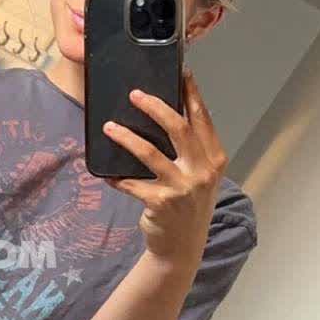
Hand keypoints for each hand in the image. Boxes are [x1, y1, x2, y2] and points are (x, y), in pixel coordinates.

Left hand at [103, 68, 226, 271]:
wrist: (182, 247)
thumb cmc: (189, 206)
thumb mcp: (200, 176)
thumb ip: (191, 150)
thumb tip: (166, 114)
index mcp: (214, 159)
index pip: (202, 119)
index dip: (191, 94)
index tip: (181, 72)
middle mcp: (202, 171)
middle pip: (178, 128)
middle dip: (155, 107)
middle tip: (135, 94)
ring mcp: (182, 188)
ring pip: (150, 152)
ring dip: (126, 137)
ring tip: (109, 127)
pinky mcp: (161, 203)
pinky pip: (132, 183)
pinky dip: (117, 177)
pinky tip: (106, 174)